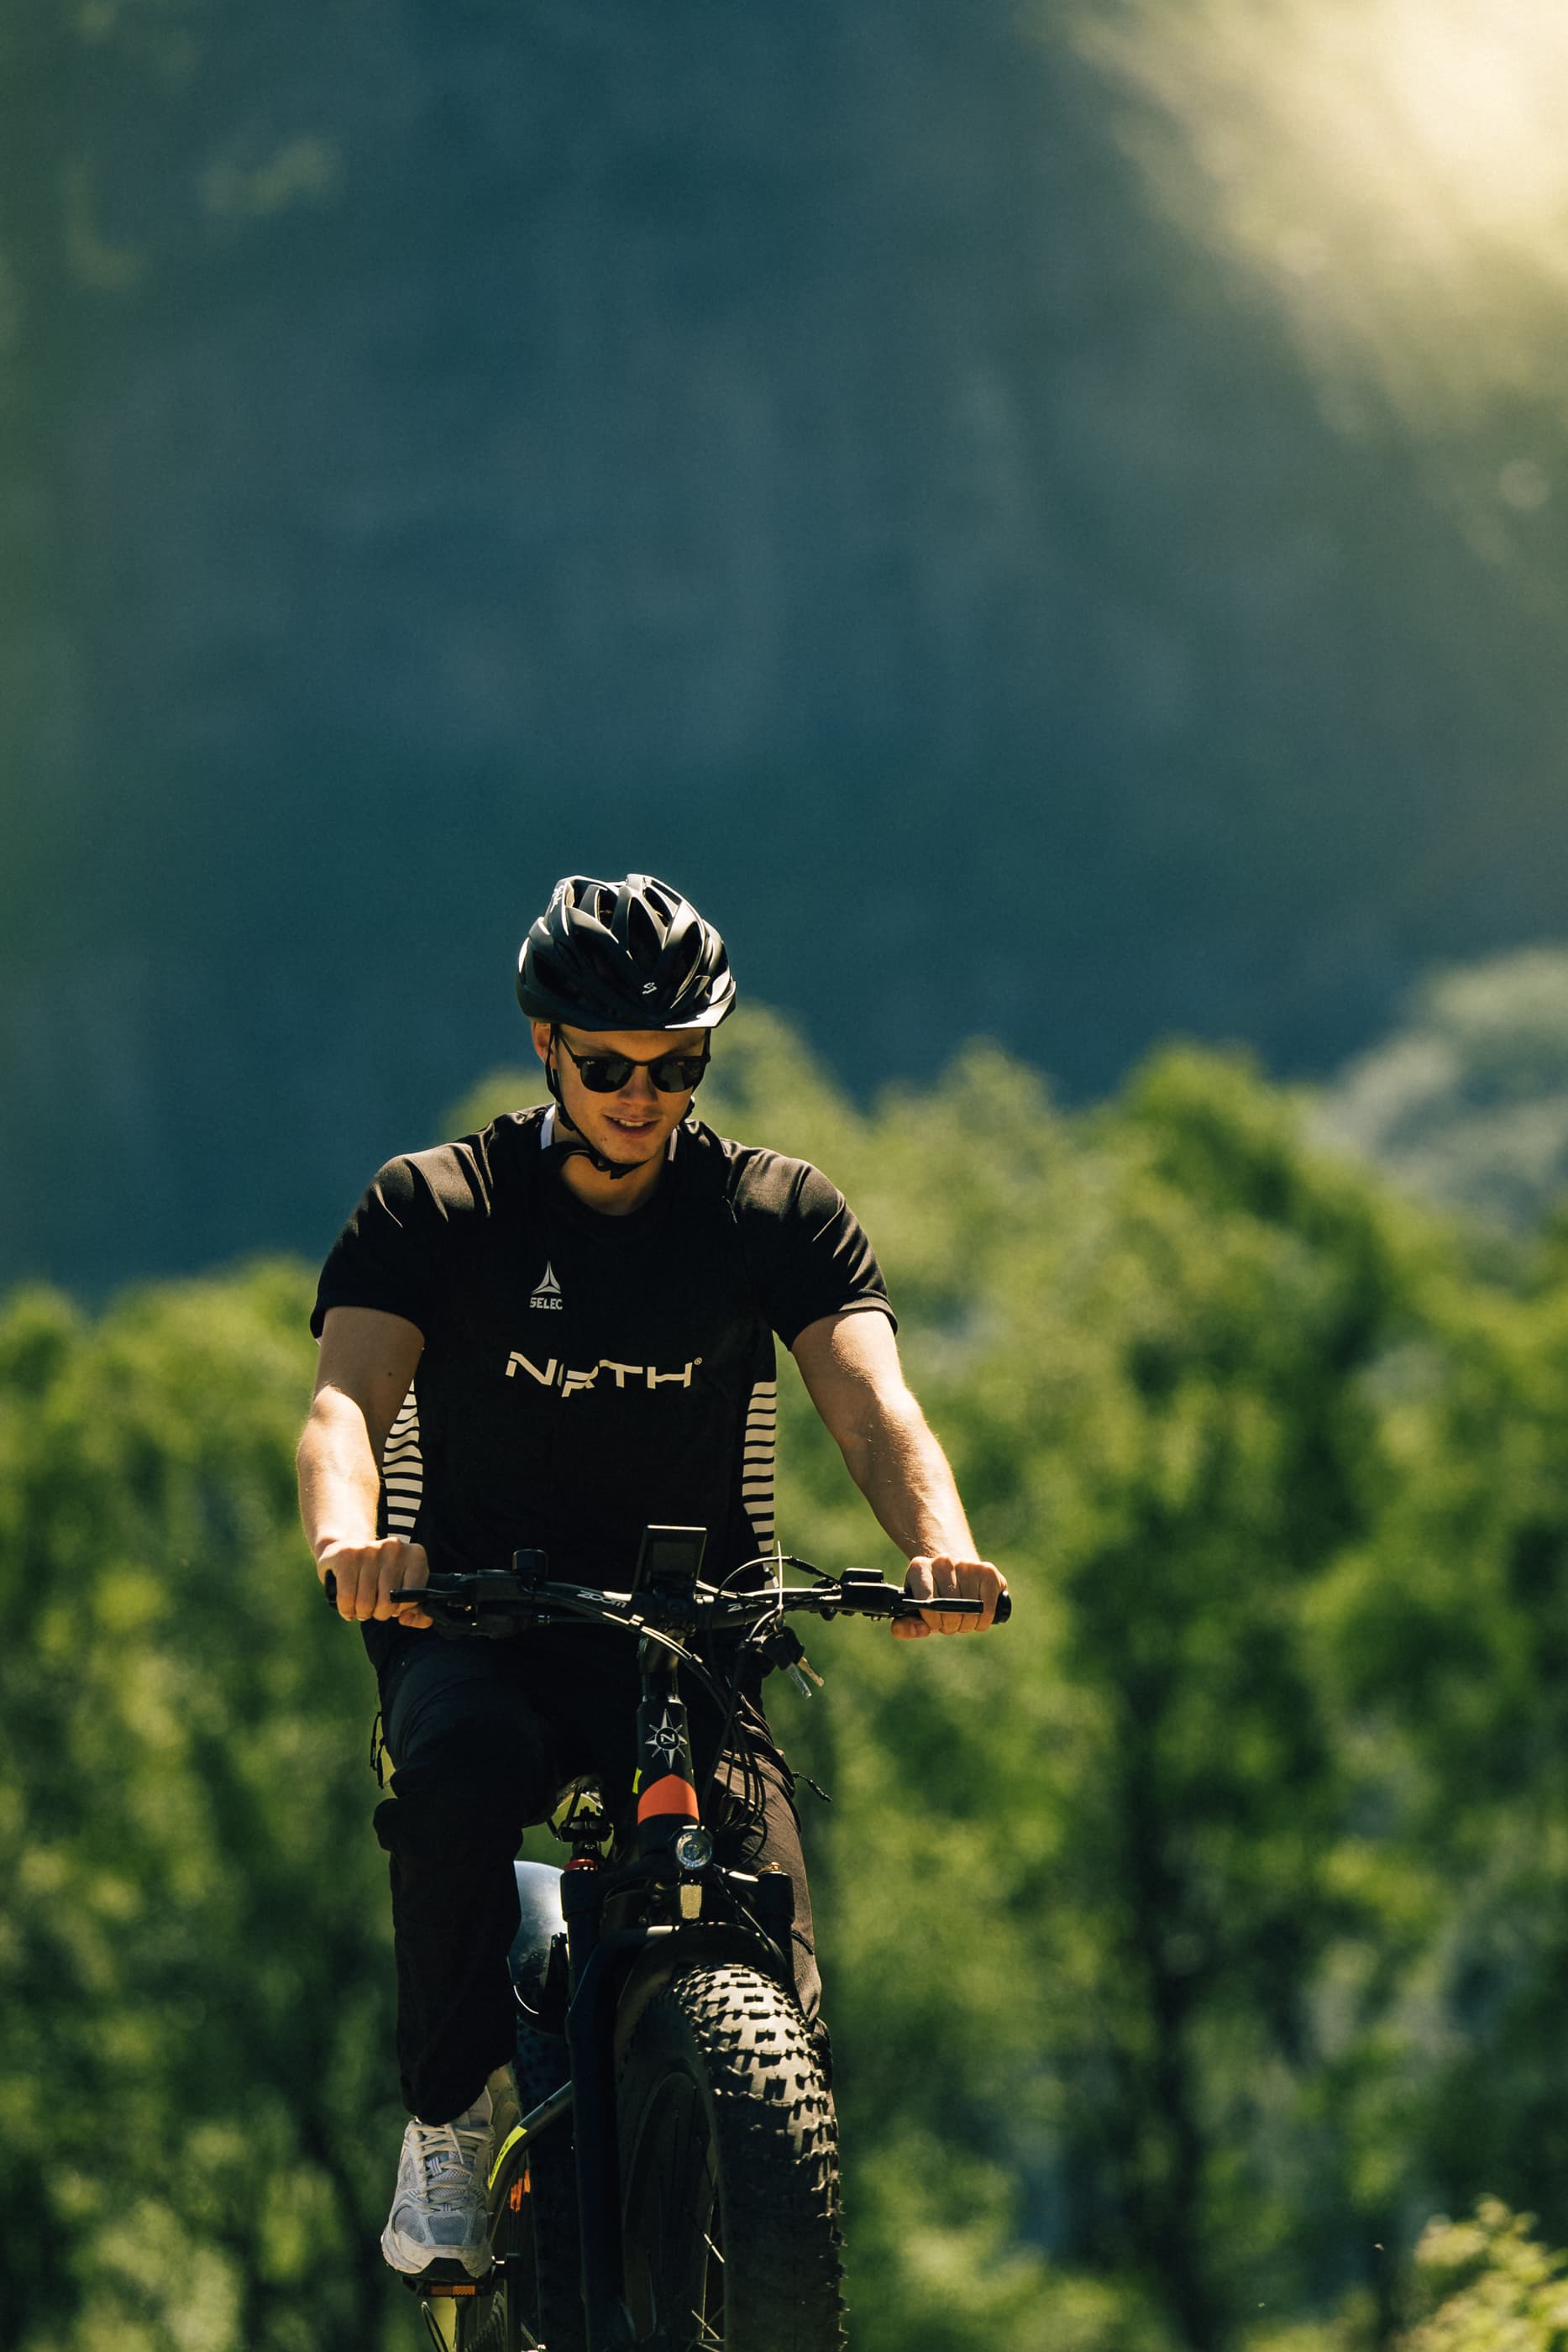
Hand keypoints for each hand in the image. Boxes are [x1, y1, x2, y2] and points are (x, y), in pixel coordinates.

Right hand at [317, 1537, 432, 1628]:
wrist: (350, 1550)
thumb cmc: (382, 1576)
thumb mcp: (406, 1590)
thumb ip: (419, 1613)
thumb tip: (406, 1618)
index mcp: (415, 1556)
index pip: (413, 1597)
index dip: (401, 1608)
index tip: (394, 1604)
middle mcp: (394, 1548)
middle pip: (387, 1603)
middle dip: (379, 1613)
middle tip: (375, 1607)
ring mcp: (369, 1549)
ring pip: (365, 1603)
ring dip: (361, 1613)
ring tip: (362, 1605)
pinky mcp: (346, 1555)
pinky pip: (347, 1598)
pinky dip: (346, 1609)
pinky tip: (349, 1605)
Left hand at [893, 1553, 1006, 1639]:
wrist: (957, 1574)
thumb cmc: (934, 1598)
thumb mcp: (916, 1611)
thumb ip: (906, 1626)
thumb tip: (915, 1630)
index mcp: (919, 1568)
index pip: (928, 1604)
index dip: (933, 1622)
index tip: (935, 1623)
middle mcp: (943, 1562)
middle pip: (951, 1611)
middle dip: (950, 1626)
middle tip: (949, 1622)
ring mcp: (966, 1564)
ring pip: (970, 1612)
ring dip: (967, 1625)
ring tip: (962, 1618)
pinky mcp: (987, 1571)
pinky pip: (987, 1610)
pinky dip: (983, 1622)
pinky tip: (977, 1617)